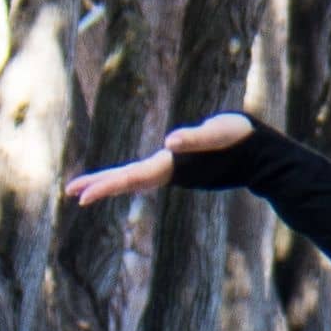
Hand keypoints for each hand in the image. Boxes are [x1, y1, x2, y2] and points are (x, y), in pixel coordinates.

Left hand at [66, 113, 254, 207]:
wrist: (260, 153)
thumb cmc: (240, 137)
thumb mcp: (218, 133)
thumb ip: (195, 139)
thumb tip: (169, 142)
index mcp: (172, 165)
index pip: (130, 177)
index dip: (104, 185)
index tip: (80, 196)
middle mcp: (169, 171)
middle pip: (127, 181)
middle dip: (99, 186)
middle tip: (70, 194)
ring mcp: (174, 171)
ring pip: (134, 179)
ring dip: (110, 183)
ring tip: (85, 189)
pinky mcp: (179, 168)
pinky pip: (145, 175)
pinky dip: (128, 179)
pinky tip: (124, 182)